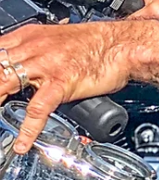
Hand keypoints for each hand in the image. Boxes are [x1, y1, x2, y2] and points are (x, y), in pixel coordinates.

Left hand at [0, 19, 158, 153]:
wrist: (125, 43)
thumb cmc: (99, 43)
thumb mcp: (58, 38)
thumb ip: (36, 50)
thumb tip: (21, 64)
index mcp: (31, 36)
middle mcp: (35, 48)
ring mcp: (47, 64)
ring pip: (5, 83)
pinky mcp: (62, 81)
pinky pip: (37, 108)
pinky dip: (28, 129)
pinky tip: (22, 143)